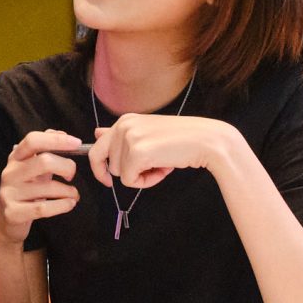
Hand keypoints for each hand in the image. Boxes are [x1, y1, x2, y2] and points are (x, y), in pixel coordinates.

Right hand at [0, 131, 82, 249]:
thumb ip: (46, 148)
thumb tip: (63, 134)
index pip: (33, 140)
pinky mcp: (14, 212)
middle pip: (44, 161)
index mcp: (16, 157)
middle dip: (66, 167)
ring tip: (74, 195)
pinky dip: (62, 206)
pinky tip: (69, 204)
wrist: (7, 220)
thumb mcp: (33, 166)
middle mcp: (10, 172)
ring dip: (69, 191)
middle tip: (72, 175)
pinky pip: (44, 208)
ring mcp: (10, 192)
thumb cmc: (26, 189)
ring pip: (48, 187)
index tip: (77, 143)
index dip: (56, 140)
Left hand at [87, 114, 238, 189]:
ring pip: (120, 175)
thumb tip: (96, 133)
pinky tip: (164, 169)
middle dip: (128, 172)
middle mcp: (123, 126)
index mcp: (124, 120)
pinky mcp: (137, 153)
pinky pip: (130, 181)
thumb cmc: (180, 139)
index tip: (107, 179)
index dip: (100, 167)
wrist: (206, 141)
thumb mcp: (148, 133)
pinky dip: (147, 182)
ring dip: (141, 176)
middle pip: (108, 165)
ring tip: (162, 163)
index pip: (96, 147)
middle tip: (153, 166)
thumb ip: (122, 135)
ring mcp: (129, 138)